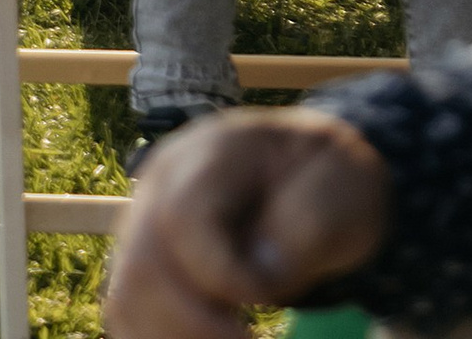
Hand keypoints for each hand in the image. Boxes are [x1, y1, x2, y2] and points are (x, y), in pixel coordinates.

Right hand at [104, 107, 390, 338]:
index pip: (184, 218)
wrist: (313, 171)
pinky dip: (163, 337)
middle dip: (196, 326)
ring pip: (127, 299)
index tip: (272, 296)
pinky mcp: (147, 259)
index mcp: (211, 152)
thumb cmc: (331, 176)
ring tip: (237, 338)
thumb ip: (310, 218)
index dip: (225, 274)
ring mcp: (146, 221)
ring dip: (176, 337)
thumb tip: (263, 270)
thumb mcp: (345, 180)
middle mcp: (162, 184)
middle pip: (142, 267)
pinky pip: (130, 313)